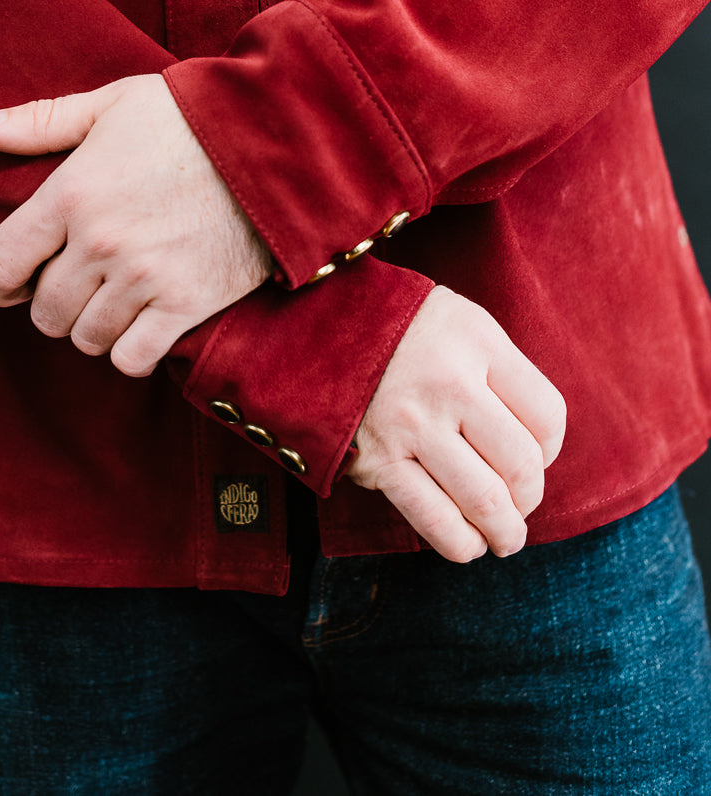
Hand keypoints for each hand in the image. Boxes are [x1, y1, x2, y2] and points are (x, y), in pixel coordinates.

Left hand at [0, 75, 272, 376]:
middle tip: (77, 282)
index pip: (0, 264)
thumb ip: (39, 122)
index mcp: (71, 191)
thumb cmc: (189, 115)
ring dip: (93, 324)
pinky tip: (144, 321)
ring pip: (85, 337)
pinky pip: (132, 358)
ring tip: (114, 297)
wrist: (277, 141)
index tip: (11, 283)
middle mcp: (100, 241)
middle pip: (44, 310)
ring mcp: (143, 277)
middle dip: (51, 301)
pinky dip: (131, 349)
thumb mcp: (111, 104)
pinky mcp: (186, 304)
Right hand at [346, 285, 565, 561]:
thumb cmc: (396, 327)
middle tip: (521, 502)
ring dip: (507, 532)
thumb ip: (497, 367)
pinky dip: (463, 544)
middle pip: (522, 464)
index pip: (547, 414)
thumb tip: (536, 439)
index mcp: (475, 340)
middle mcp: (449, 383)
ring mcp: (412, 425)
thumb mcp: (456, 319)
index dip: (552, 448)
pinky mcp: (378, 461)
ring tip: (506, 537)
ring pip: (486, 501)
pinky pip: (436, 520)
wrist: (310, 326)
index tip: (539, 455)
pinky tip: (470, 541)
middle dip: (531, 497)